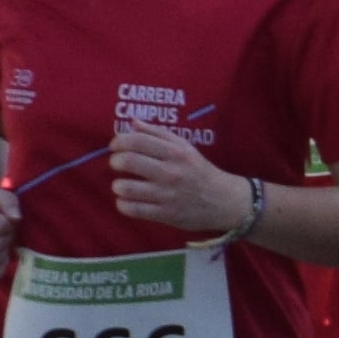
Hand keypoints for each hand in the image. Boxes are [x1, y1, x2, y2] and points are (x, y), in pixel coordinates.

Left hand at [108, 118, 246, 237]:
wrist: (224, 201)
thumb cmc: (200, 171)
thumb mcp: (184, 147)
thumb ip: (158, 133)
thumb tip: (133, 122)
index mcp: (175, 152)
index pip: (138, 141)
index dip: (119, 142)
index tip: (114, 146)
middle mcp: (170, 172)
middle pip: (129, 161)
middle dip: (115, 161)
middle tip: (117, 164)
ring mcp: (167, 195)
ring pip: (127, 188)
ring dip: (118, 185)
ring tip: (121, 185)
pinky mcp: (166, 215)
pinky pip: (134, 210)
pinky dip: (123, 205)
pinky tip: (125, 201)